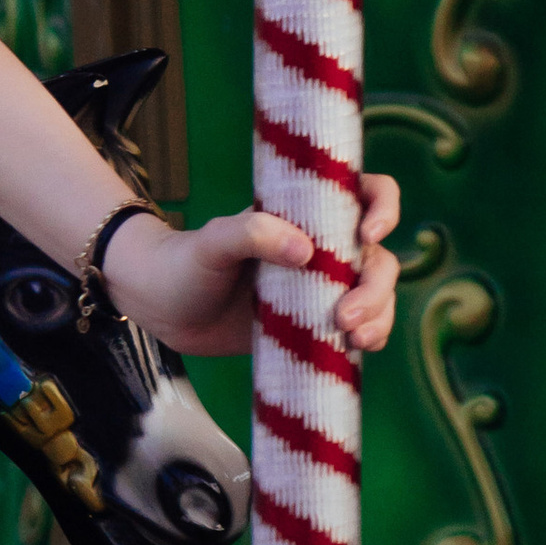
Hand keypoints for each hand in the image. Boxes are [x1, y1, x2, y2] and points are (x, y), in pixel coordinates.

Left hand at [104, 171, 401, 360]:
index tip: (369, 233)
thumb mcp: (212, 242)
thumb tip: (304, 250)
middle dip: (376, 288)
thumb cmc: (185, 262)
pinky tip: (355, 351)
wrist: (162, 310)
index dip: (383, 206)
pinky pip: (356, 329)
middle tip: (345, 318)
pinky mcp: (313, 325)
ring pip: (375, 296)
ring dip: (379, 316)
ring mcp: (320, 288)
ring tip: (354, 339)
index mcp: (305, 213)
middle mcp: (323, 248)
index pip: (364, 193)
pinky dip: (368, 338)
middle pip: (378, 258)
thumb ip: (251, 233)